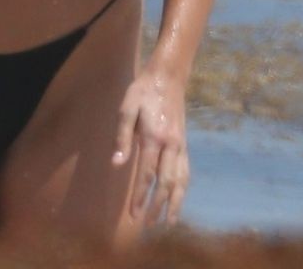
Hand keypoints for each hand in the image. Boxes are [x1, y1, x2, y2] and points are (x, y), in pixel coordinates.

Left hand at [114, 64, 189, 224]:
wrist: (168, 78)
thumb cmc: (142, 92)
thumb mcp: (126, 109)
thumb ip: (122, 138)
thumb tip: (116, 164)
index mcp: (155, 138)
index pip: (147, 174)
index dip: (140, 196)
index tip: (134, 214)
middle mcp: (172, 145)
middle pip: (167, 183)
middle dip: (157, 206)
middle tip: (147, 225)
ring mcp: (181, 146)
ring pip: (181, 181)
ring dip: (175, 203)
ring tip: (168, 222)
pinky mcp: (184, 144)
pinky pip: (186, 172)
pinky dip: (182, 189)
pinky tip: (178, 198)